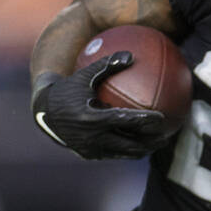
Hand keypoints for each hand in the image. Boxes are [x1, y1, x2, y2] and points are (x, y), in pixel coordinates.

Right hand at [32, 52, 168, 158]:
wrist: (43, 112)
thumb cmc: (67, 89)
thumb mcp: (84, 75)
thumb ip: (107, 65)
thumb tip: (131, 55)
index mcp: (92, 118)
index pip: (125, 121)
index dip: (146, 121)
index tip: (163, 118)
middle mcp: (91, 137)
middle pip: (130, 145)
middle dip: (151, 143)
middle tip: (167, 137)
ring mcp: (90, 149)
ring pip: (123, 154)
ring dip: (141, 150)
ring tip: (156, 144)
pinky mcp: (88, 155)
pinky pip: (113, 154)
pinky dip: (127, 150)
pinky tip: (138, 144)